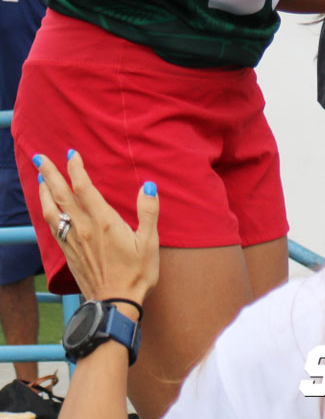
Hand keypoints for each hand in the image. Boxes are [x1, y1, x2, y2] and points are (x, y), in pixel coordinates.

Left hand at [36, 151, 158, 305]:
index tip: (71, 153)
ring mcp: (73, 242)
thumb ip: (148, 211)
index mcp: (103, 222)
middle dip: (50, 174)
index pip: (84, 189)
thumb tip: (149, 185)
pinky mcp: (69, 253)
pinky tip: (48, 208)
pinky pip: (54, 228)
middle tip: (40, 157)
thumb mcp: (149, 242)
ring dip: (45, 192)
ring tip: (41, 177)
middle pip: (62, 196)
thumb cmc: (136, 273)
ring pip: (52, 212)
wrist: (115, 305)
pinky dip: (48, 212)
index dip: (76, 169)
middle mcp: (83, 229)